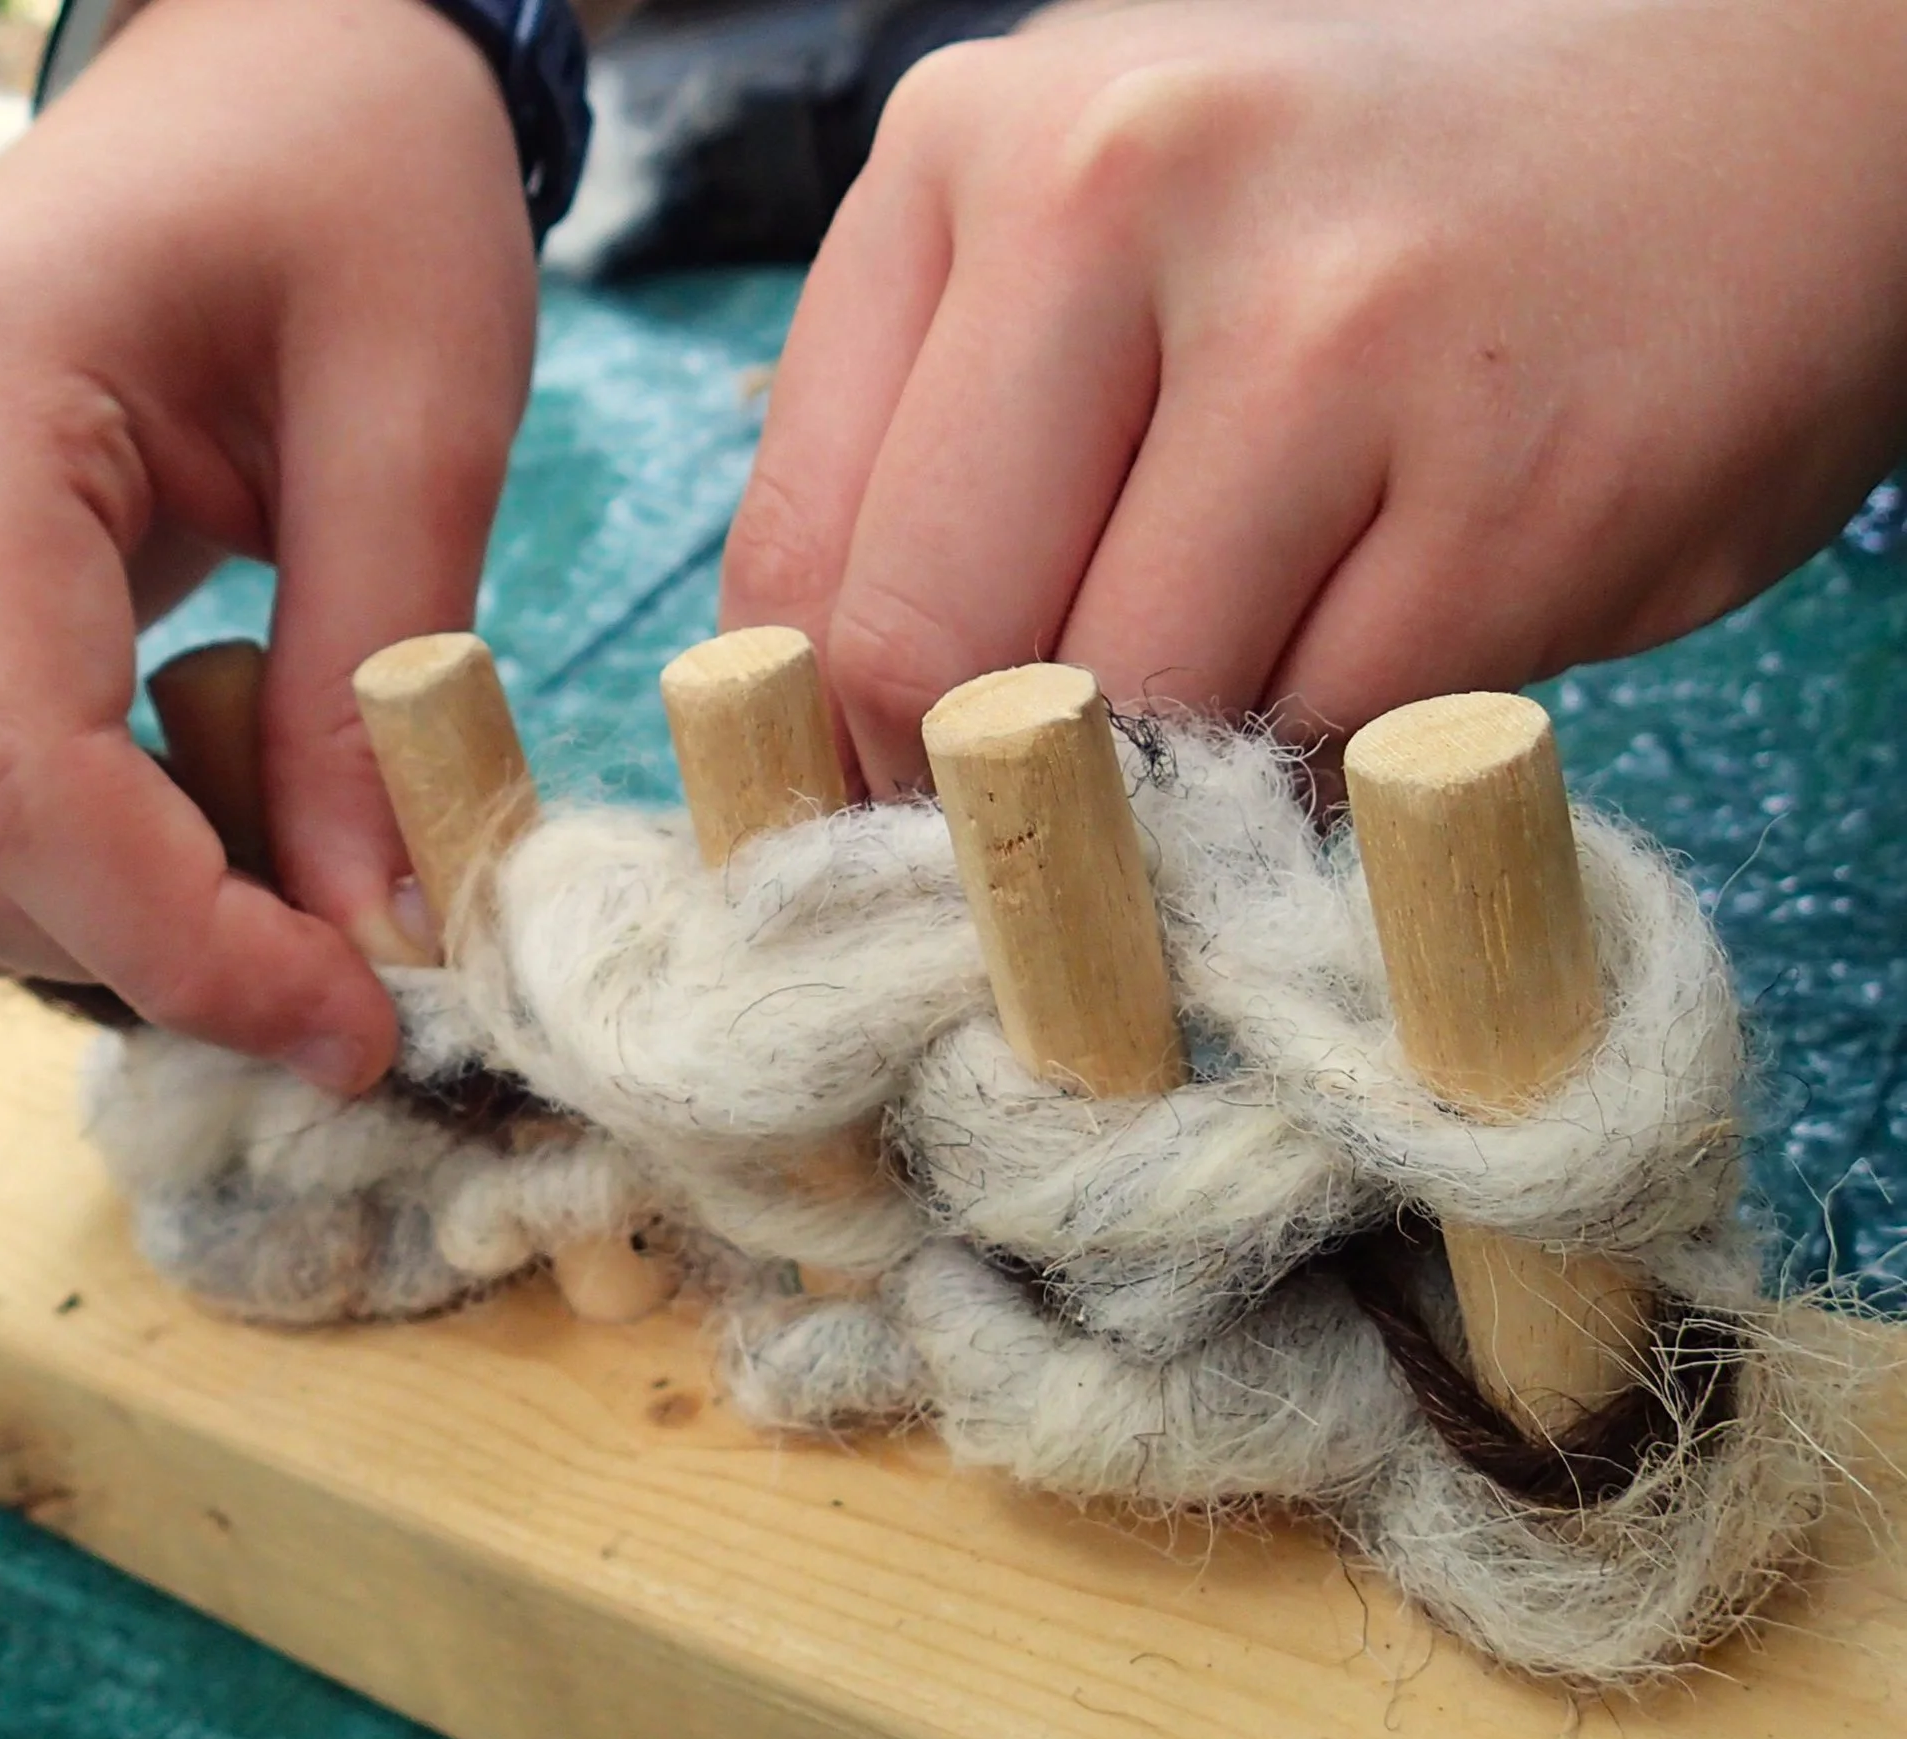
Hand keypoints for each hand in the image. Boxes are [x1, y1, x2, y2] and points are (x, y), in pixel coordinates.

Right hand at [0, 0, 537, 1091]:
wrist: (264, 64)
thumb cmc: (356, 184)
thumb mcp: (424, 410)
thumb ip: (378, 684)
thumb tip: (365, 933)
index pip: (10, 779)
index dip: (186, 948)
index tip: (354, 1021)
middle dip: (125, 953)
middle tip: (325, 952)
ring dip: (14, 931)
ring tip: (211, 882)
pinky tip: (79, 846)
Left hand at [720, 0, 1906, 791]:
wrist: (1746, 119)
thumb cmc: (1364, 213)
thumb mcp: (1097, 239)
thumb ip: (940, 447)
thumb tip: (821, 732)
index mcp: (976, 145)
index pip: (795, 553)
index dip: (821, 737)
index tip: (882, 804)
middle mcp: (1129, 191)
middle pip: (926, 651)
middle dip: (980, 788)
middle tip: (1050, 817)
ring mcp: (1332, 330)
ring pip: (1132, 714)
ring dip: (1169, 783)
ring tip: (1243, 700)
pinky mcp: (1515, 486)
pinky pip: (1327, 745)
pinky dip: (1326, 772)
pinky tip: (1374, 667)